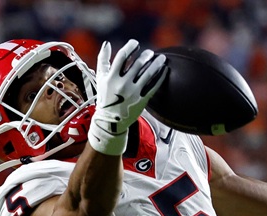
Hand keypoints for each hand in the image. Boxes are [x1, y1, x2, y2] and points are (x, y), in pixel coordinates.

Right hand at [89, 40, 167, 155]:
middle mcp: (123, 84)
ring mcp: (133, 93)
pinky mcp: (142, 100)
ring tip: (161, 58)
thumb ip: (103, 60)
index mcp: (111, 77)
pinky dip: (160, 77)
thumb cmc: (105, 96)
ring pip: (148, 74)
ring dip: (156, 64)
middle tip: (150, 52)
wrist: (111, 121)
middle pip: (138, 64)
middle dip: (146, 56)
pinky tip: (165, 70)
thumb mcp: (101, 78)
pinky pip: (154, 86)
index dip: (130, 47)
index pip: (122, 57)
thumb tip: (107, 43)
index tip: (136, 43)